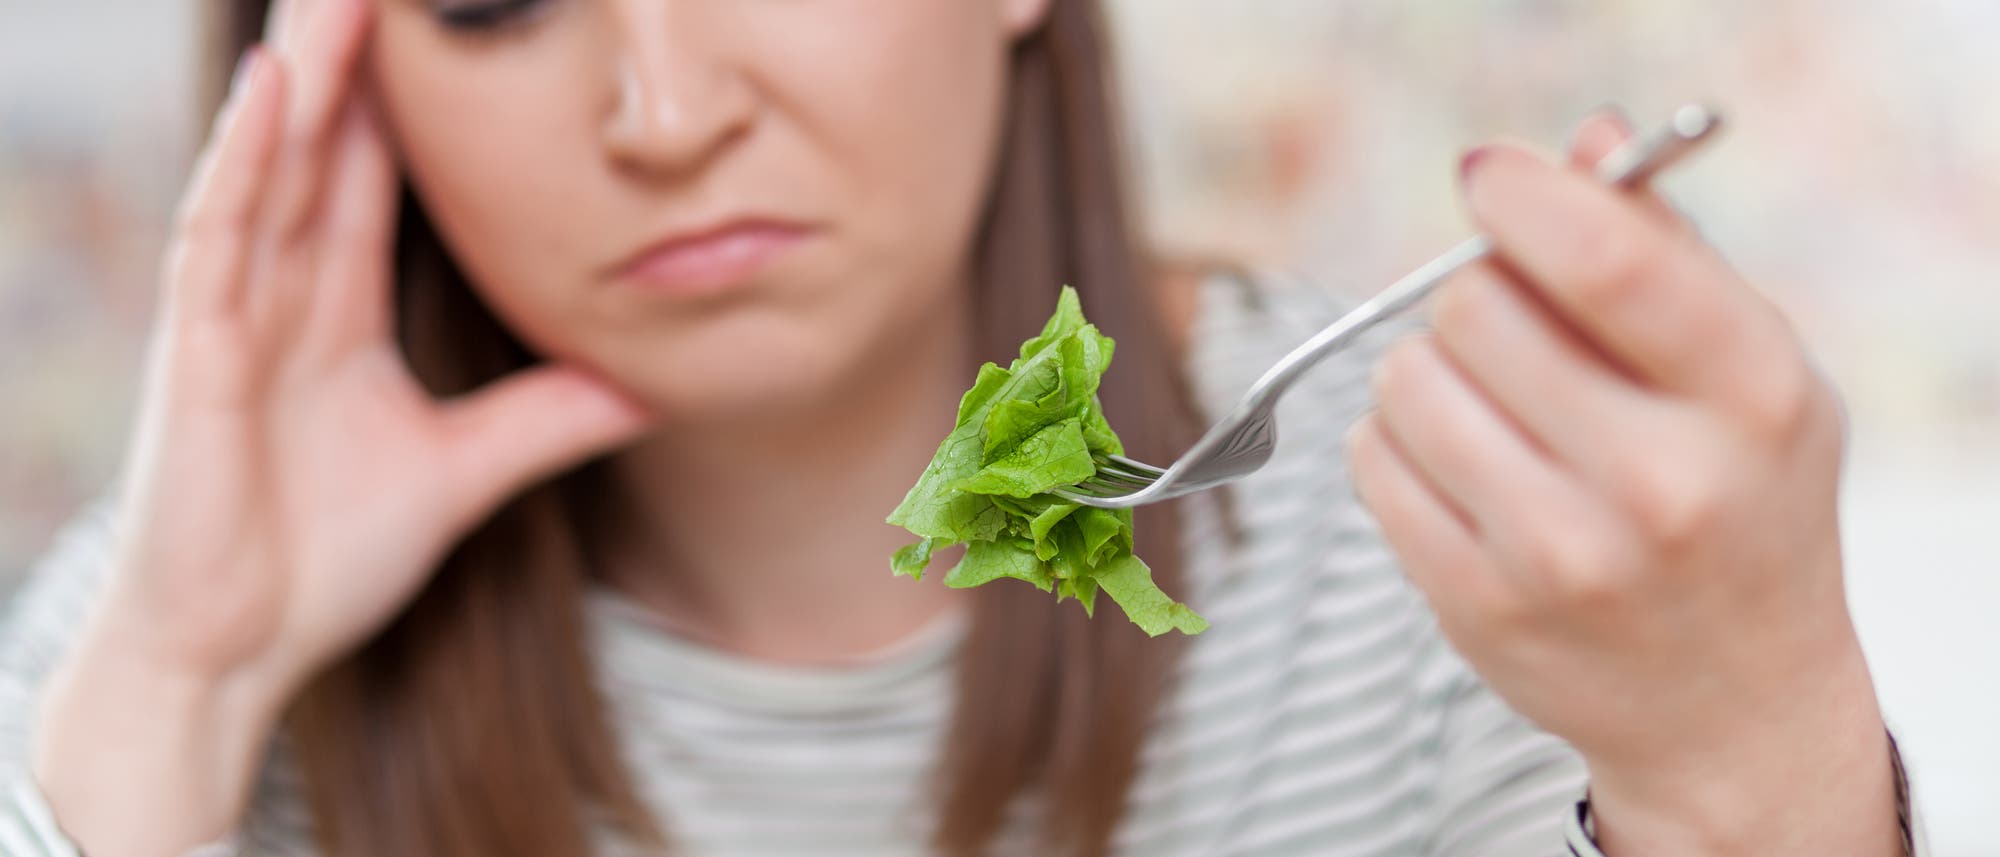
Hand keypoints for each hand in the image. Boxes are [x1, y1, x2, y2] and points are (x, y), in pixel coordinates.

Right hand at [35, 1, 651, 851]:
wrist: (238, 653)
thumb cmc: (323, 559)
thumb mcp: (464, 471)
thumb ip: (549, 419)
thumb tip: (651, 387)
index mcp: (335, 307)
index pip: (376, 174)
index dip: (410, 96)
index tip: (452, 24)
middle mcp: (280, 292)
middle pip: (323, 142)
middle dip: (353, 51)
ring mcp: (232, 314)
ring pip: (271, 161)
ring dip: (306, 69)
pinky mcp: (196, 353)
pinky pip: (219, 234)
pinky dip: (247, 156)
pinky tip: (279, 85)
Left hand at [1346, 111, 1900, 854]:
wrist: (1732, 703)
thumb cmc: (1740, 504)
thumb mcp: (1750, 373)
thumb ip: (1666, 250)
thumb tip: (1578, 144)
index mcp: (1750, 397)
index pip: (1603, 257)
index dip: (1522, 198)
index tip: (1489, 181)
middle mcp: (1662, 483)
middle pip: (1473, 307)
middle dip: (1477, 297)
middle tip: (1515, 335)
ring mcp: (1561, 555)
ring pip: (1405, 380)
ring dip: (1428, 373)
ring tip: (1492, 410)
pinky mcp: (1476, 605)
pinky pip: (1371, 461)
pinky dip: (1398, 445)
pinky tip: (1462, 470)